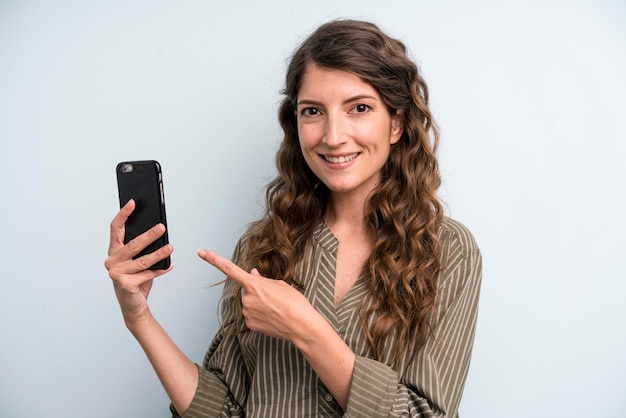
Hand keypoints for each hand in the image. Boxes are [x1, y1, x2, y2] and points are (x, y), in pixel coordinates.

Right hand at [105, 199, 173, 324]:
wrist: (133, 306)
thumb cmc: (136, 280)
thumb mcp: (137, 262)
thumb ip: (142, 248)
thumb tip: (157, 231)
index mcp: (114, 251)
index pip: (115, 228)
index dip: (123, 214)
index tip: (132, 203)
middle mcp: (112, 261)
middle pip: (133, 244)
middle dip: (149, 235)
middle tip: (162, 227)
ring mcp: (116, 273)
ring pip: (142, 260)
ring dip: (158, 254)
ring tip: (170, 247)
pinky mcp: (124, 284)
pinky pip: (147, 274)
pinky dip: (160, 270)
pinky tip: (170, 265)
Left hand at [197, 249, 314, 341]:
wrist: (301, 326)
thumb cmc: (295, 303)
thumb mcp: (280, 284)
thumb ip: (262, 279)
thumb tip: (252, 275)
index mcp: (254, 284)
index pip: (229, 269)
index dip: (214, 259)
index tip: (201, 252)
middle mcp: (246, 298)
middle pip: (246, 289)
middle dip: (256, 290)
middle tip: (274, 297)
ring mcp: (247, 312)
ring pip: (249, 303)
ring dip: (259, 303)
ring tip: (276, 308)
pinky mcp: (250, 324)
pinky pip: (251, 315)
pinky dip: (260, 315)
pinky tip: (273, 317)